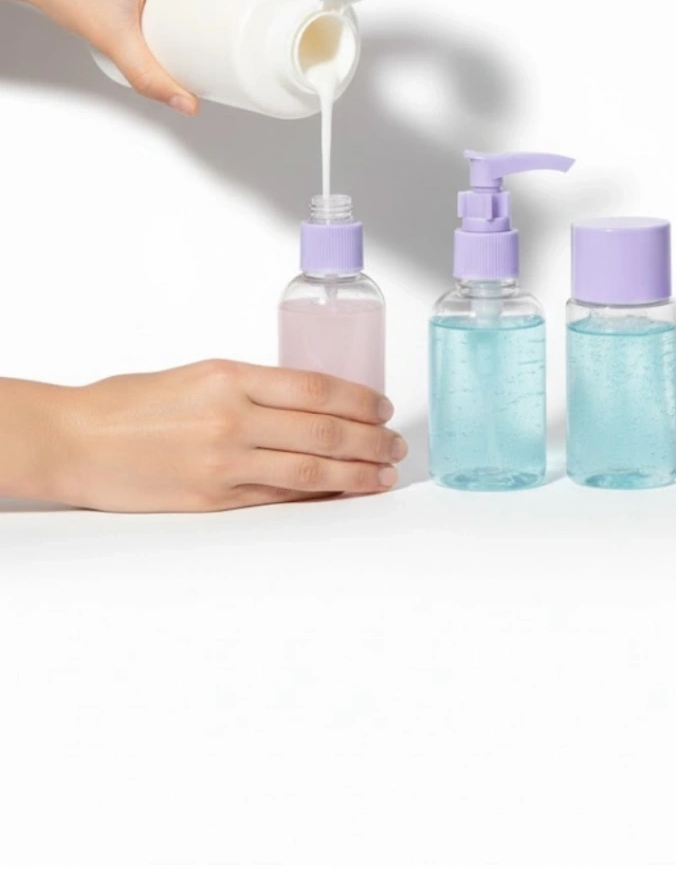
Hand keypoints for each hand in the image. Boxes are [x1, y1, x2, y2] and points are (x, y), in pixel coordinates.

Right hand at [0, 361, 405, 512]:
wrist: (78, 442)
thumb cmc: (131, 404)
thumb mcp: (200, 376)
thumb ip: (253, 389)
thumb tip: (311, 404)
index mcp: (230, 379)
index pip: (315, 388)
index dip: (359, 400)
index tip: (382, 407)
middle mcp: (232, 420)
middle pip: (324, 431)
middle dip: (370, 440)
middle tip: (395, 444)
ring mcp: (225, 465)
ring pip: (310, 471)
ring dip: (356, 474)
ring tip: (384, 474)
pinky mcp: (215, 500)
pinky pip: (280, 498)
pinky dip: (318, 496)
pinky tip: (342, 493)